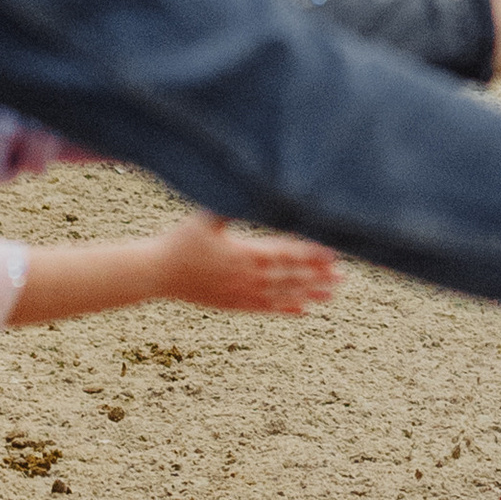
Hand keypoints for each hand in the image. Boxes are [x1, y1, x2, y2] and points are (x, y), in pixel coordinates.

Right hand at [150, 214, 336, 311]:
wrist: (157, 273)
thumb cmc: (180, 240)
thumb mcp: (206, 216)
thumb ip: (231, 203)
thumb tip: (249, 189)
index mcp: (243, 254)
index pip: (284, 254)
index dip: (308, 254)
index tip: (331, 254)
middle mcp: (246, 277)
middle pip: (289, 277)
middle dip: (317, 276)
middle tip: (343, 276)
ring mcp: (241, 293)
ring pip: (282, 295)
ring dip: (309, 294)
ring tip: (332, 294)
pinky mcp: (234, 304)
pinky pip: (265, 308)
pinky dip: (286, 309)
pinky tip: (305, 310)